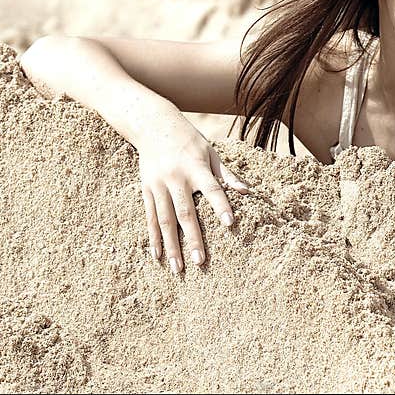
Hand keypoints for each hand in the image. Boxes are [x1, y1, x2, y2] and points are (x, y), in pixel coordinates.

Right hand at [137, 116, 250, 273]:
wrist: (153, 125)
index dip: (221, 206)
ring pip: (165, 220)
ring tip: (178, 268)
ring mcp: (158, 186)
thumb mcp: (211, 152)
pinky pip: (150, 218)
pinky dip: (154, 238)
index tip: (230, 224)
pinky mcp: (146, 190)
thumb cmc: (189, 140)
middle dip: (193, 238)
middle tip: (200, 262)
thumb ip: (227, 174)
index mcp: (196, 168)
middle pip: (185, 213)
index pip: (212, 189)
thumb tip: (247, 191)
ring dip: (172, 246)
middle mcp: (176, 178)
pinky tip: (158, 256)